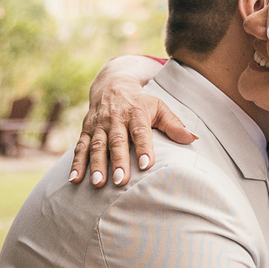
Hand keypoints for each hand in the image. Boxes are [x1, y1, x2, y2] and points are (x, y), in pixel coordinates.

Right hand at [68, 56, 195, 186]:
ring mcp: (98, 125)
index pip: (140, 131)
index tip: (146, 165)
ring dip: (95, 165)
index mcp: (136, 112)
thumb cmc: (141, 102)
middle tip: (120, 180)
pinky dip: (76, 164)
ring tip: (98, 184)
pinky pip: (79, 147)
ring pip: (96, 145)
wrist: (112, 83)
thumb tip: (194, 139)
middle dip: (117, 161)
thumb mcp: (159, 107)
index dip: (143, 147)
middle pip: (116, 141)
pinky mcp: (85, 130)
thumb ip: (174, 125)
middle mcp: (115, 119)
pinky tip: (74, 180)